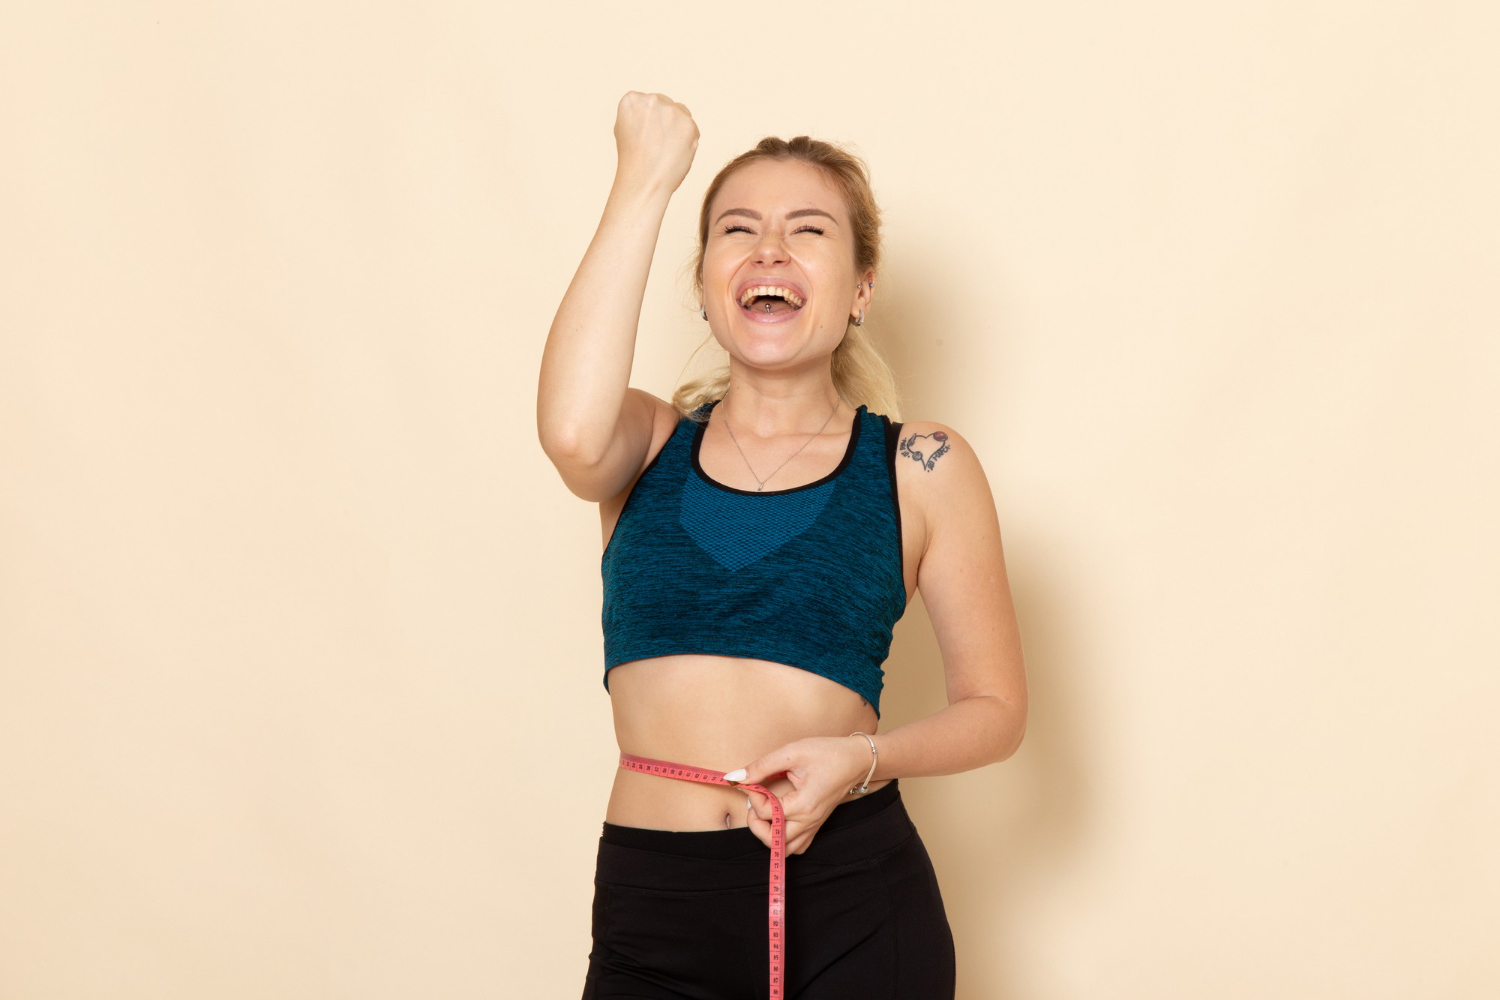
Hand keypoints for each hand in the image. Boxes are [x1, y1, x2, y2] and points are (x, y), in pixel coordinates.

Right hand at [613, 91, 698, 194]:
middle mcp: (651, 100)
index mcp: (631, 100)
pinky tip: (676, 152)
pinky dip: (688, 140)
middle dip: (664, 122)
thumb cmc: (632, 160)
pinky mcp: (688, 124)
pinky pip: (692, 128)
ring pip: (681, 113)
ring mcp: (671, 111)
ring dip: (677, 128)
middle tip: (657, 145)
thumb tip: (650, 108)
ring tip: (665, 149)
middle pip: (666, 105)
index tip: (645, 136)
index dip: (648, 122)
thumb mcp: (623, 128)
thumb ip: (636, 113)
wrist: (643, 181)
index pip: (648, 103)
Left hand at [725, 736, 871, 854]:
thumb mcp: (792, 753)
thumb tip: (735, 777)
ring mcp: (814, 826)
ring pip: (785, 849)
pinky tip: (779, 820)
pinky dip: (784, 839)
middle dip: (756, 822)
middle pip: (772, 840)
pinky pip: (797, 846)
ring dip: (769, 835)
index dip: (753, 796)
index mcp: (803, 805)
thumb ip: (761, 767)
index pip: (767, 813)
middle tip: (755, 801)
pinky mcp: (816, 825)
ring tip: (765, 812)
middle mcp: (809, 821)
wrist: (857, 759)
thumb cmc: (827, 753)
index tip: (751, 780)